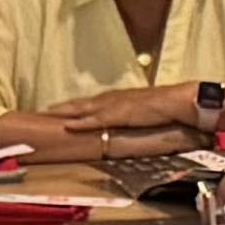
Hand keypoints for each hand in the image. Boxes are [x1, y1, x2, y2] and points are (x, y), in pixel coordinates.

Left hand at [58, 81, 202, 133]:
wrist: (180, 101)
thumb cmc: (168, 108)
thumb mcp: (147, 113)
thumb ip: (136, 117)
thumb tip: (131, 124)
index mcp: (120, 99)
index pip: (93, 102)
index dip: (76, 106)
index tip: (60, 109)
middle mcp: (114, 99)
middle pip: (83, 103)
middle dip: (63, 107)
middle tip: (44, 111)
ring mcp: (115, 105)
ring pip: (84, 108)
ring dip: (66, 111)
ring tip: (47, 114)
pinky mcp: (120, 113)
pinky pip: (96, 119)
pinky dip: (81, 122)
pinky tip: (68, 125)